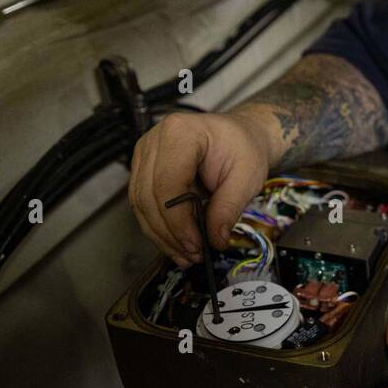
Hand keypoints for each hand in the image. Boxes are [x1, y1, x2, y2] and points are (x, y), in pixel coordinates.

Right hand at [128, 109, 273, 266]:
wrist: (241, 134)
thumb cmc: (243, 147)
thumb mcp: (247, 177)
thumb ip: (228, 208)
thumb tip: (214, 240)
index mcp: (180, 133)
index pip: (167, 184)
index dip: (178, 221)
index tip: (195, 244)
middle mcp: (154, 141)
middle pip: (148, 197)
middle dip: (169, 233)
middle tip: (192, 254)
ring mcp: (145, 154)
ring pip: (140, 204)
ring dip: (161, 235)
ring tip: (186, 254)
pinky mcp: (143, 169)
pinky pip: (143, 204)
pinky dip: (158, 227)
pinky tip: (175, 243)